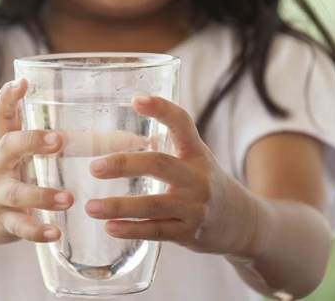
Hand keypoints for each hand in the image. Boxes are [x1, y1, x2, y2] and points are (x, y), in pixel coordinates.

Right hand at [0, 79, 72, 244]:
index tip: (22, 82)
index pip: (1, 113)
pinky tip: (56, 232)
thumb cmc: (10, 171)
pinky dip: (37, 230)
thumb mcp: (18, 148)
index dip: (8, 97)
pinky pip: (20, 226)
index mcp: (4, 141)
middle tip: (58, 140)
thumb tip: (109, 123)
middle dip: (32, 142)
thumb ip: (49, 131)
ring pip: (16, 192)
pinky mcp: (3, 221)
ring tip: (69, 198)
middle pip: (8, 147)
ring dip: (42, 195)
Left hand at [84, 96, 259, 255]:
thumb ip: (167, 147)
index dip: (161, 109)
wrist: (243, 223)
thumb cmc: (207, 184)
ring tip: (91, 206)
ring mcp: (195, 207)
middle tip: (95, 167)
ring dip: (119, 206)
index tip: (136, 100)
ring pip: (154, 205)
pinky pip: (157, 231)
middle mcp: (198, 177)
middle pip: (160, 165)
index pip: (182, 123)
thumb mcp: (196, 160)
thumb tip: (118, 134)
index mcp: (196, 152)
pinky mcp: (190, 233)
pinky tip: (110, 228)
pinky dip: (132, 230)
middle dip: (125, 164)